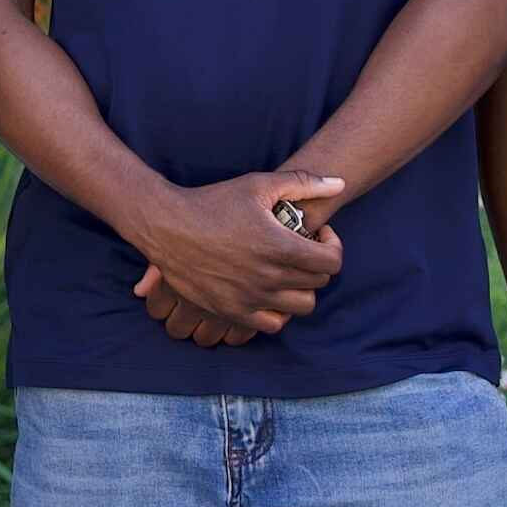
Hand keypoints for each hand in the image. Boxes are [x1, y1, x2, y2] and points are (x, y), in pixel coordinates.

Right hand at [129, 170, 347, 337]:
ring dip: (301, 288)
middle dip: (316, 263)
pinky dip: (279, 311)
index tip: (318, 234)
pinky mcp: (233, 311)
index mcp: (280, 246)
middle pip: (319, 283)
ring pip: (302, 306)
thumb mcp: (258, 184)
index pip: (332, 261)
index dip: (332, 245)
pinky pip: (273, 324)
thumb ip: (304, 183)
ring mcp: (251, 297)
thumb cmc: (213, 202)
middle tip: (301, 249)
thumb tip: (340, 183)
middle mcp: (269, 277)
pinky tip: (269, 291)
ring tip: (287, 271)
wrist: (166, 226)